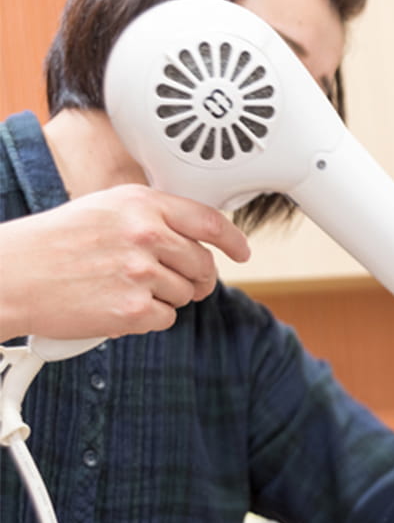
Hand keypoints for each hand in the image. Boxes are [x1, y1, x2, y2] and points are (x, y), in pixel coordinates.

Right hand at [0, 184, 250, 341]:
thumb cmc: (55, 243)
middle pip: (203, 264)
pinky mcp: (134, 309)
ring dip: (166, 297)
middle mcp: (146, 234)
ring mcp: (141, 272)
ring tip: (125, 287)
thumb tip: (196, 239)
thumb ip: (153, 218)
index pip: (208, 222)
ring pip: (186, 294)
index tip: (242, 252)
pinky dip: (148, 318)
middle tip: (173, 280)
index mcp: (142, 204)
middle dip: (196, 277)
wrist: (12, 275)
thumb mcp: (106, 210)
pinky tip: (118, 304)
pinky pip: (167, 318)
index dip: (233, 240)